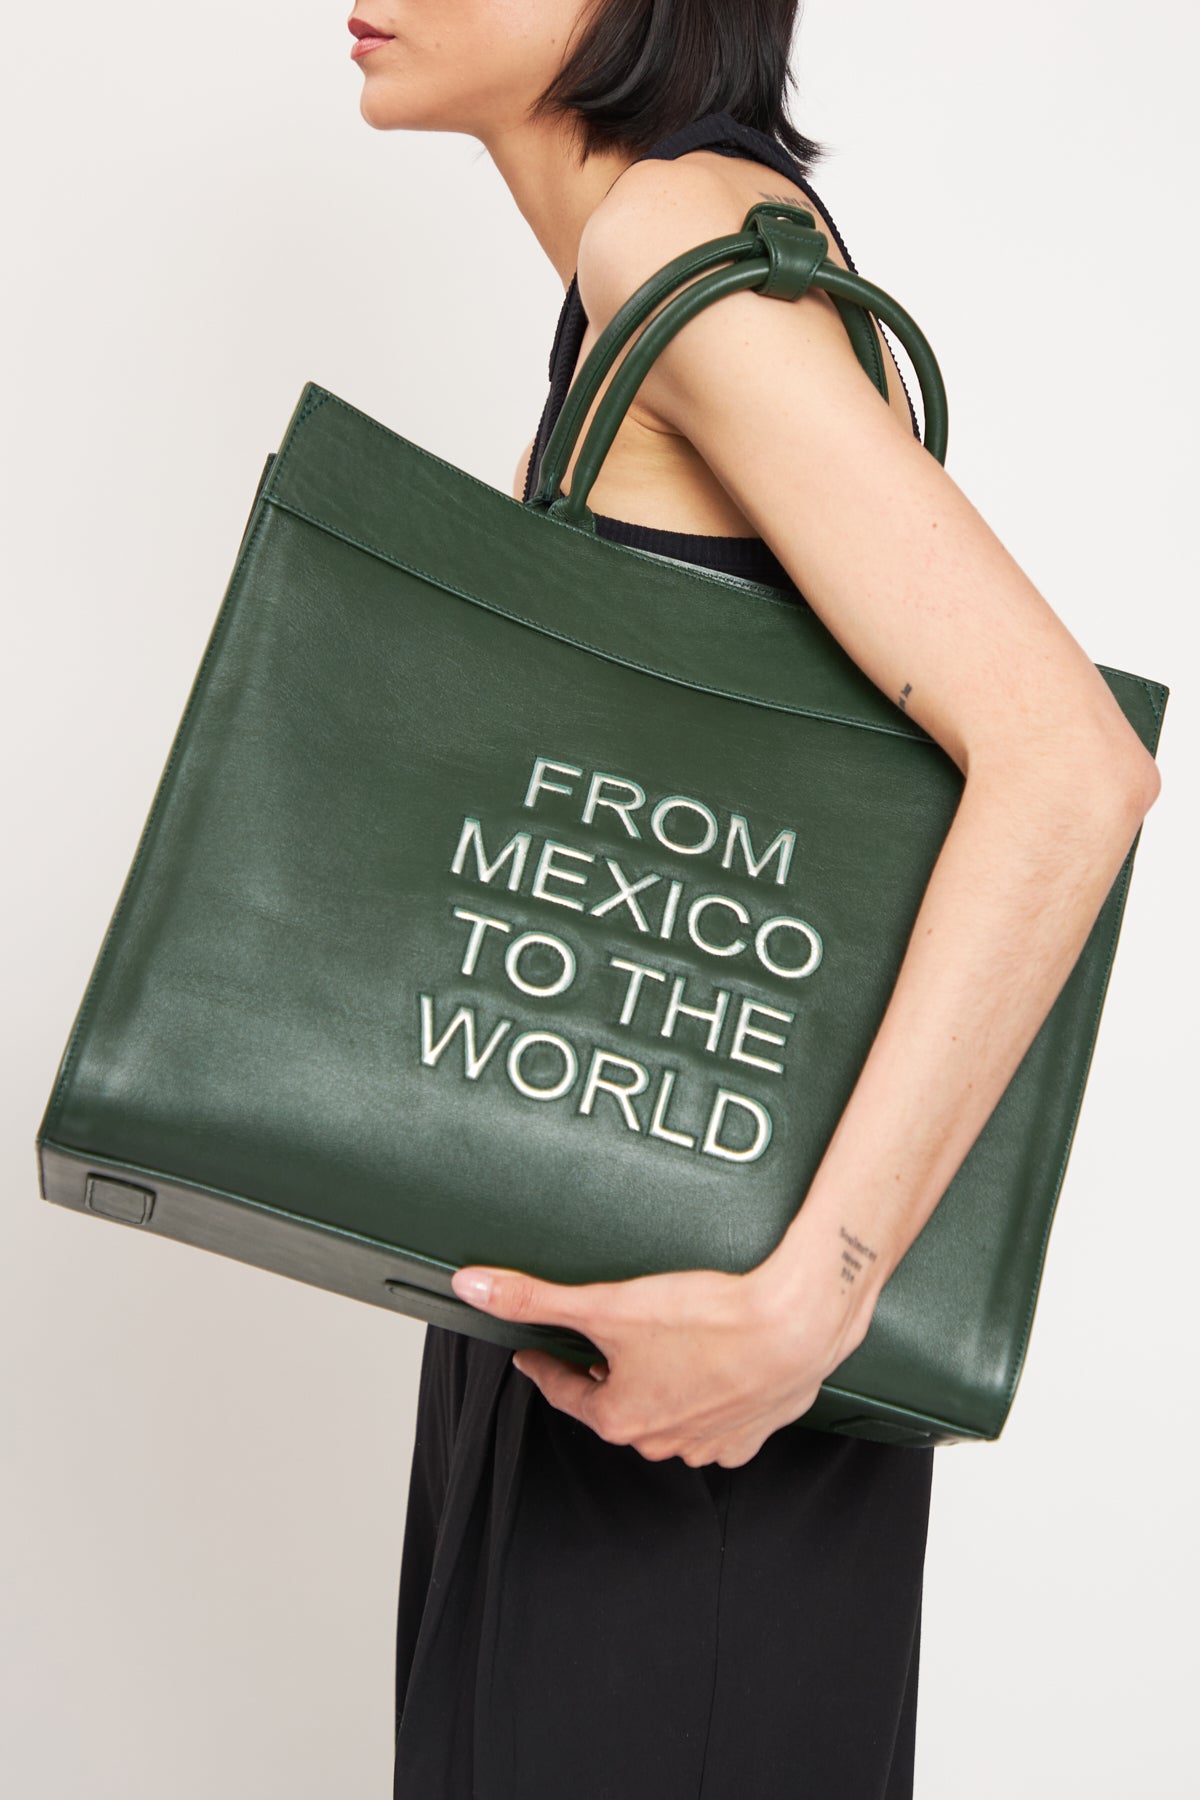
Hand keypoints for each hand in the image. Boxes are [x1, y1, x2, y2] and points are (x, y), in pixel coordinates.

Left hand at [448, 1253, 874, 1468]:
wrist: (794, 1325)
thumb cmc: (707, 1320)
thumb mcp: (605, 1303)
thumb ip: (534, 1297)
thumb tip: (472, 1287)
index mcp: (622, 1416)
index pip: (567, 1391)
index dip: (546, 1366)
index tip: (533, 1353)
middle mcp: (664, 1440)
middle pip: (618, 1406)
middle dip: (605, 1377)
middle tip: (599, 1345)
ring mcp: (712, 1441)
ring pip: (669, 1415)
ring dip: (659, 1387)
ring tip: (659, 1348)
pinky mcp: (754, 1430)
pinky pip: (720, 1421)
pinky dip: (709, 1399)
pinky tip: (713, 1368)